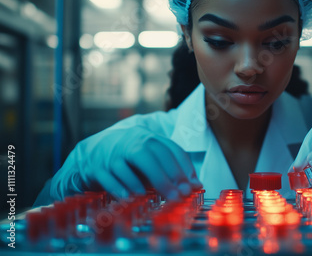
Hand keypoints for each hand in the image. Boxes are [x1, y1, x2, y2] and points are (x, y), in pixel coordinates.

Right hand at [50, 125, 201, 200]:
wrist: (91, 152)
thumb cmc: (129, 159)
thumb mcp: (150, 160)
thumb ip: (170, 170)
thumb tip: (195, 187)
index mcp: (149, 138)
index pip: (171, 149)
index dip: (184, 167)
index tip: (193, 186)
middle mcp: (131, 141)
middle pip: (152, 155)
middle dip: (169, 176)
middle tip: (181, 196)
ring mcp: (113, 153)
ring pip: (131, 162)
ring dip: (147, 181)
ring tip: (160, 199)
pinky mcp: (96, 166)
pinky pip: (108, 176)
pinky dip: (120, 187)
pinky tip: (131, 198)